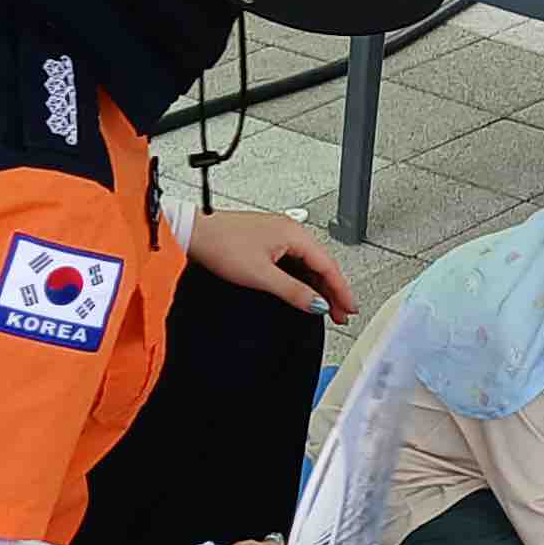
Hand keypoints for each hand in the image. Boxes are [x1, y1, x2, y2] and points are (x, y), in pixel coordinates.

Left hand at [187, 208, 353, 321]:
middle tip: (340, 314)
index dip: (341, 290)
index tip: (349, 308)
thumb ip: (294, 292)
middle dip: (332, 291)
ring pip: (307, 264)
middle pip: (321, 264)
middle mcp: (290, 231)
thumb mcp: (262, 275)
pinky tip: (302, 292)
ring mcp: (278, 235)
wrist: (194, 234)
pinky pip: (294, 262)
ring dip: (317, 286)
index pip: (329, 266)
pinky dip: (302, 279)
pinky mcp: (266, 241)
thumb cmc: (221, 244)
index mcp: (294, 234)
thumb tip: (317, 304)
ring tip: (323, 307)